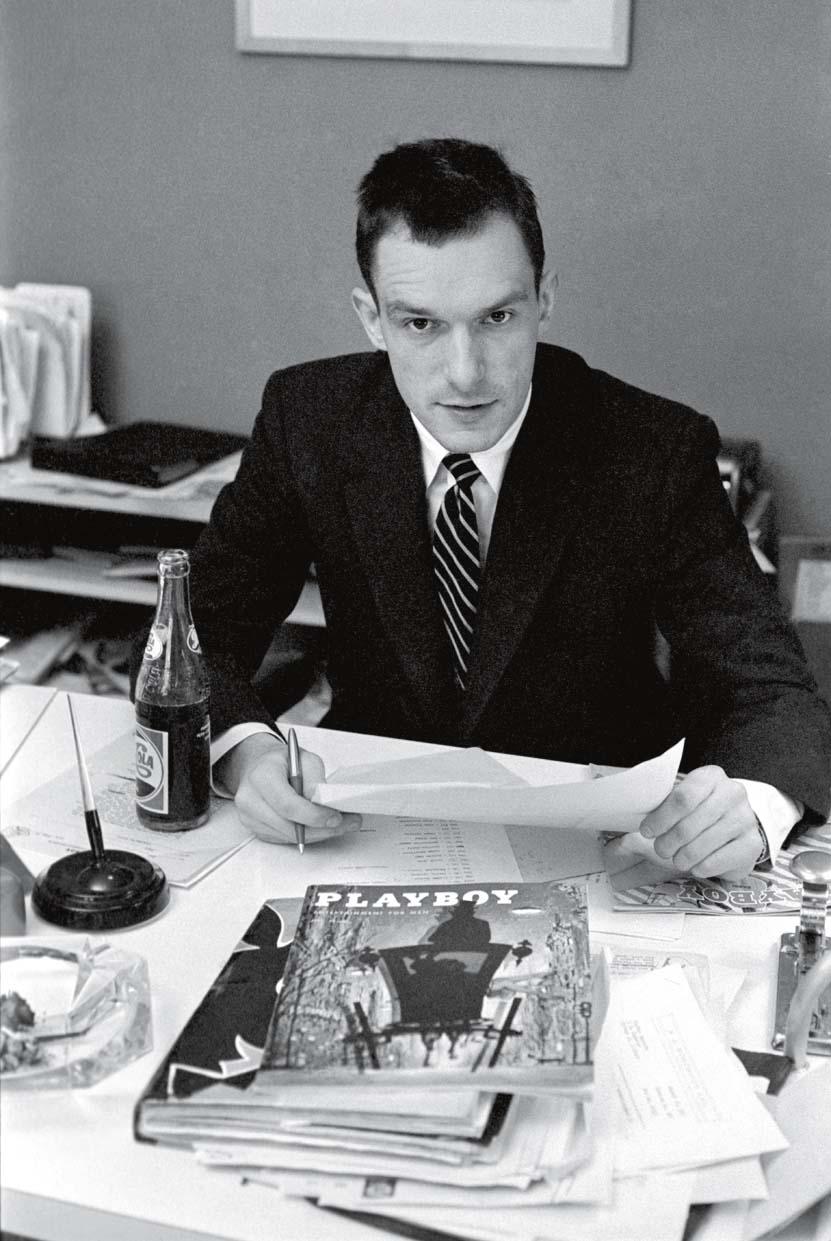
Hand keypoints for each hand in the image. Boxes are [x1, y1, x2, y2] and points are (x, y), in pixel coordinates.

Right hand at [216, 732, 360, 845]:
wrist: (258, 765)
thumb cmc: (280, 761)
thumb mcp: (303, 758)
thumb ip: (315, 779)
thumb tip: (327, 804)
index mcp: (261, 776)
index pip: (288, 805)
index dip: (314, 816)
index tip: (335, 818)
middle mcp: (250, 799)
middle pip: (289, 826)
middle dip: (322, 829)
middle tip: (348, 823)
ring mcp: (250, 818)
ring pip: (289, 837)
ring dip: (317, 834)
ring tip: (341, 825)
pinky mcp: (256, 830)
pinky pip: (285, 839)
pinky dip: (306, 835)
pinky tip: (321, 826)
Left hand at [635, 765, 762, 880]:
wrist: (737, 829)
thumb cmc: (702, 813)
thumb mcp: (684, 802)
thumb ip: (663, 809)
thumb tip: (637, 831)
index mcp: (711, 777)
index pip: (683, 798)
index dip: (661, 818)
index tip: (647, 831)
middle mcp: (733, 793)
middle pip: (689, 824)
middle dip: (668, 841)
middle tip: (660, 849)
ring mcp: (746, 819)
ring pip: (701, 845)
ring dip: (681, 857)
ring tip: (676, 859)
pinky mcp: (752, 844)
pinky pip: (716, 861)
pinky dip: (700, 867)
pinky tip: (695, 865)